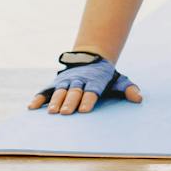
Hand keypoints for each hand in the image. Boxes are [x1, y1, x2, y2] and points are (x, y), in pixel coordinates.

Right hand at [27, 56, 142, 115]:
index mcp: (94, 81)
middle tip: (65, 113)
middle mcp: (79, 80)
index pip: (91, 91)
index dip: (88, 100)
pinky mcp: (56, 82)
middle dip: (70, 102)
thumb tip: (138, 98)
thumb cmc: (105, 75)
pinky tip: (32, 107)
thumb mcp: (119, 79)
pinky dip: (39, 97)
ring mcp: (66, 80)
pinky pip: (46, 90)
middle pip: (74, 92)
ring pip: (60, 90)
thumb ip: (128, 89)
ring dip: (55, 101)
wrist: (91, 57)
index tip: (84, 110)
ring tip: (51, 112)